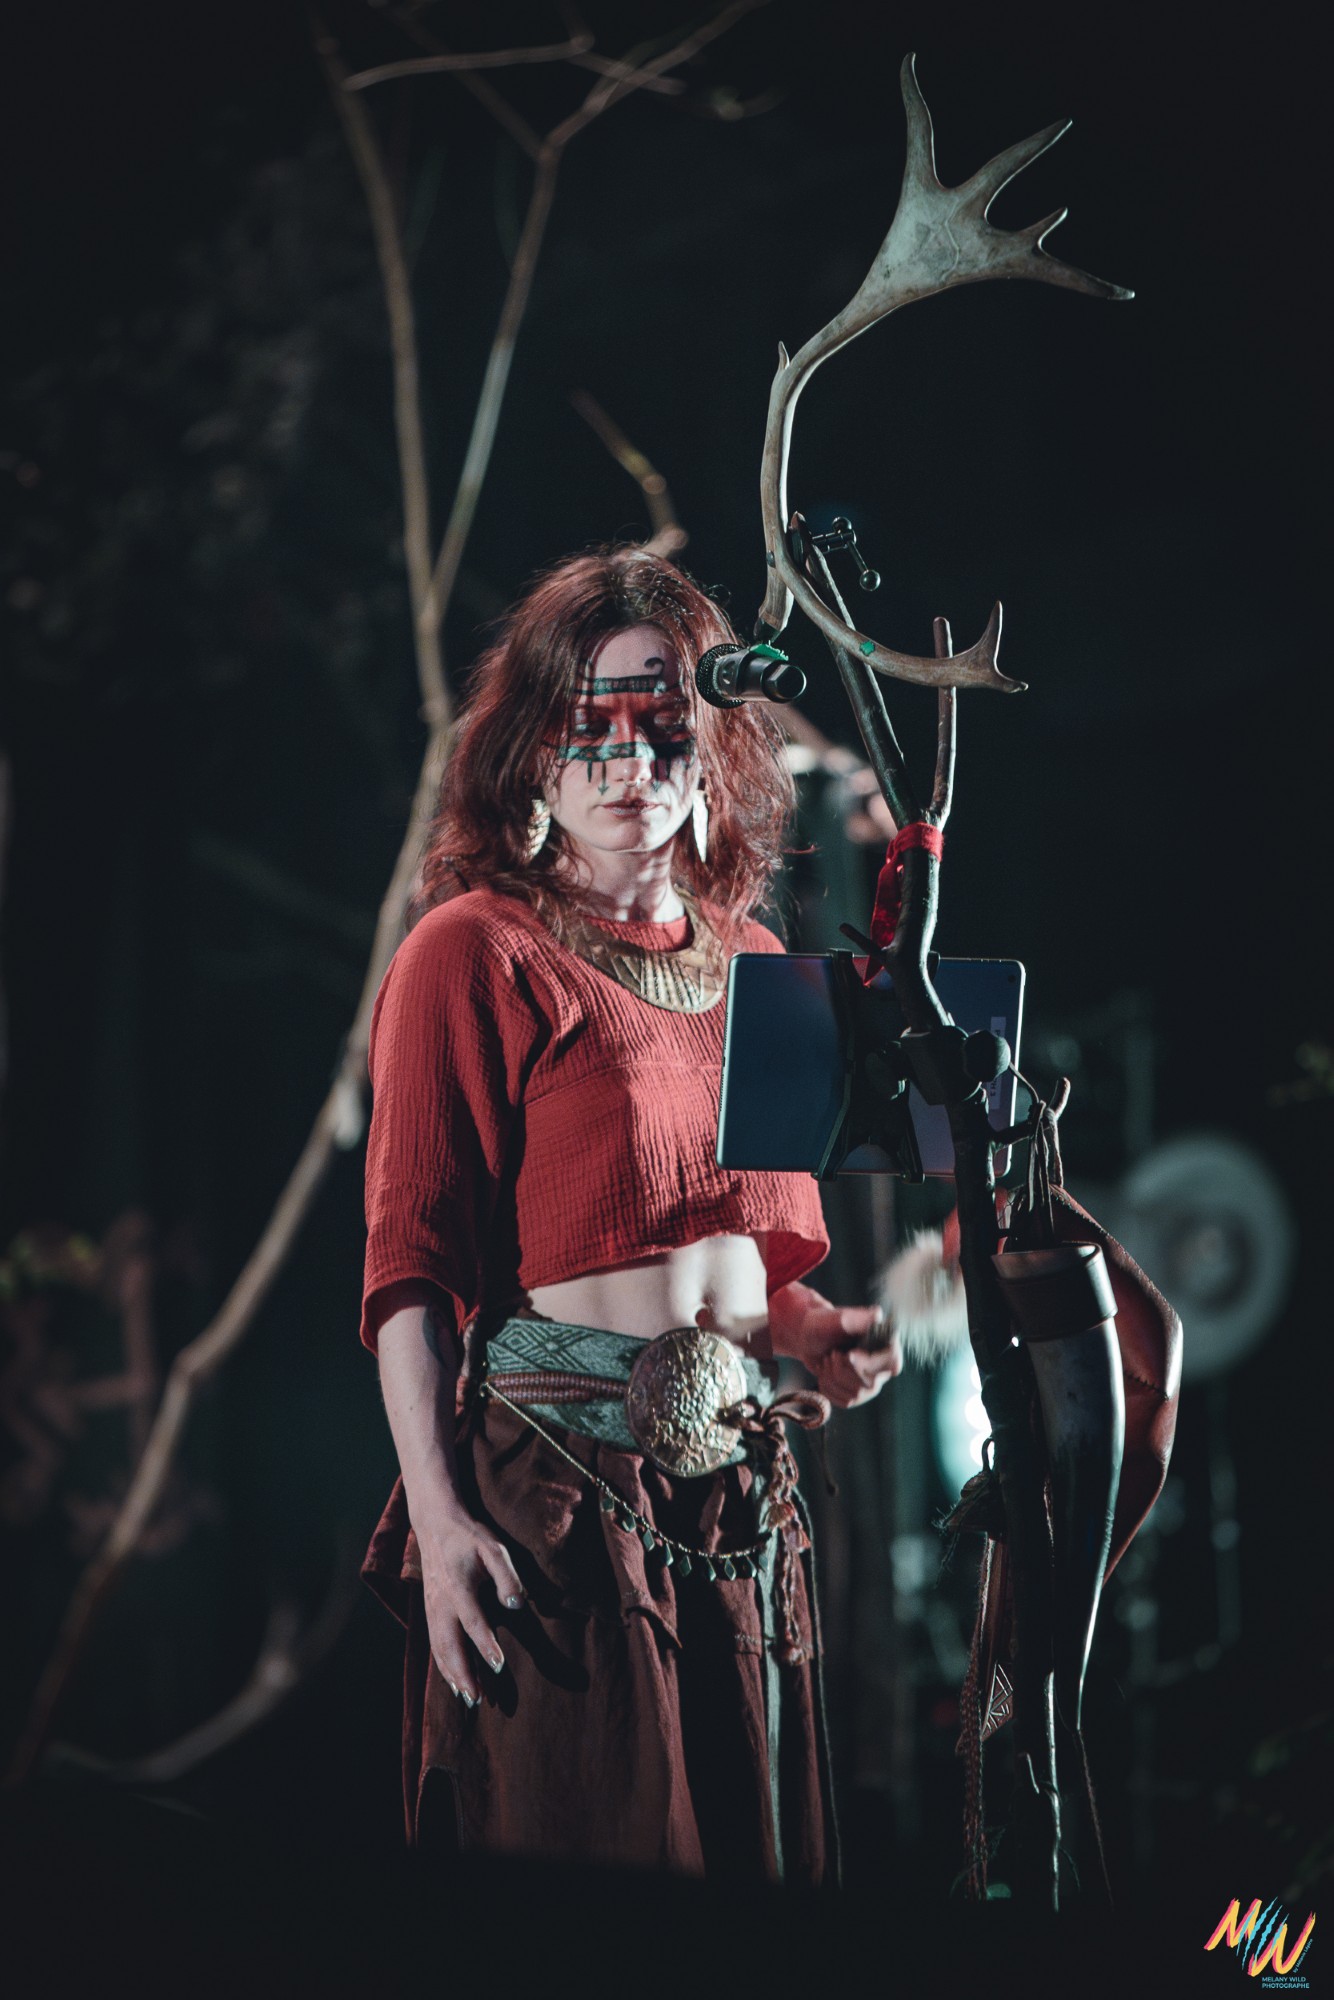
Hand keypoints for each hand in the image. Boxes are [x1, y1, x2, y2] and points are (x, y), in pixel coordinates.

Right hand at [414, 1503, 524, 1705]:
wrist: (435, 1525)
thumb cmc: (470, 1538)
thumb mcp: (494, 1549)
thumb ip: (507, 1576)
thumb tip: (517, 1604)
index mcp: (459, 1587)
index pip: (473, 1621)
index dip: (485, 1645)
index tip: (499, 1666)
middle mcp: (441, 1603)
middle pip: (449, 1644)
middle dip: (463, 1674)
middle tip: (477, 1700)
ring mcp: (431, 1609)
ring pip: (439, 1649)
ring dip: (452, 1676)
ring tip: (468, 1699)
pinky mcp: (428, 1612)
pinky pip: (434, 1644)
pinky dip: (442, 1666)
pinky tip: (453, 1682)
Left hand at [769, 1283, 903, 1408]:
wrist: (808, 1340)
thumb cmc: (824, 1324)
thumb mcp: (838, 1318)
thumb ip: (857, 1318)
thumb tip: (877, 1314)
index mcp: (886, 1344)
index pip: (891, 1363)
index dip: (867, 1363)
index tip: (848, 1354)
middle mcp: (884, 1366)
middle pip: (869, 1383)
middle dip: (842, 1369)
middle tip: (831, 1353)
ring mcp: (872, 1382)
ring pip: (856, 1394)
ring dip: (833, 1377)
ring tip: (827, 1361)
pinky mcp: (858, 1394)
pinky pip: (846, 1402)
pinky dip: (829, 1388)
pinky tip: (826, 1374)